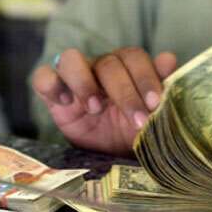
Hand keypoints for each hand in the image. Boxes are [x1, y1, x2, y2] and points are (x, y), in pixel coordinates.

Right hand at [32, 46, 177, 156]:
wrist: (105, 155)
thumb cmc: (128, 130)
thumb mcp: (148, 115)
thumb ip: (160, 87)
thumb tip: (168, 60)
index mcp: (125, 66)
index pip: (133, 56)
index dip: (145, 77)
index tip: (155, 103)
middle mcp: (98, 67)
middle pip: (108, 63)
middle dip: (125, 93)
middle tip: (137, 121)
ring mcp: (72, 78)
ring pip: (70, 59)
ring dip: (84, 82)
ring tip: (95, 108)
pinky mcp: (50, 93)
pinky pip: (43, 77)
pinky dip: (52, 84)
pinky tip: (66, 102)